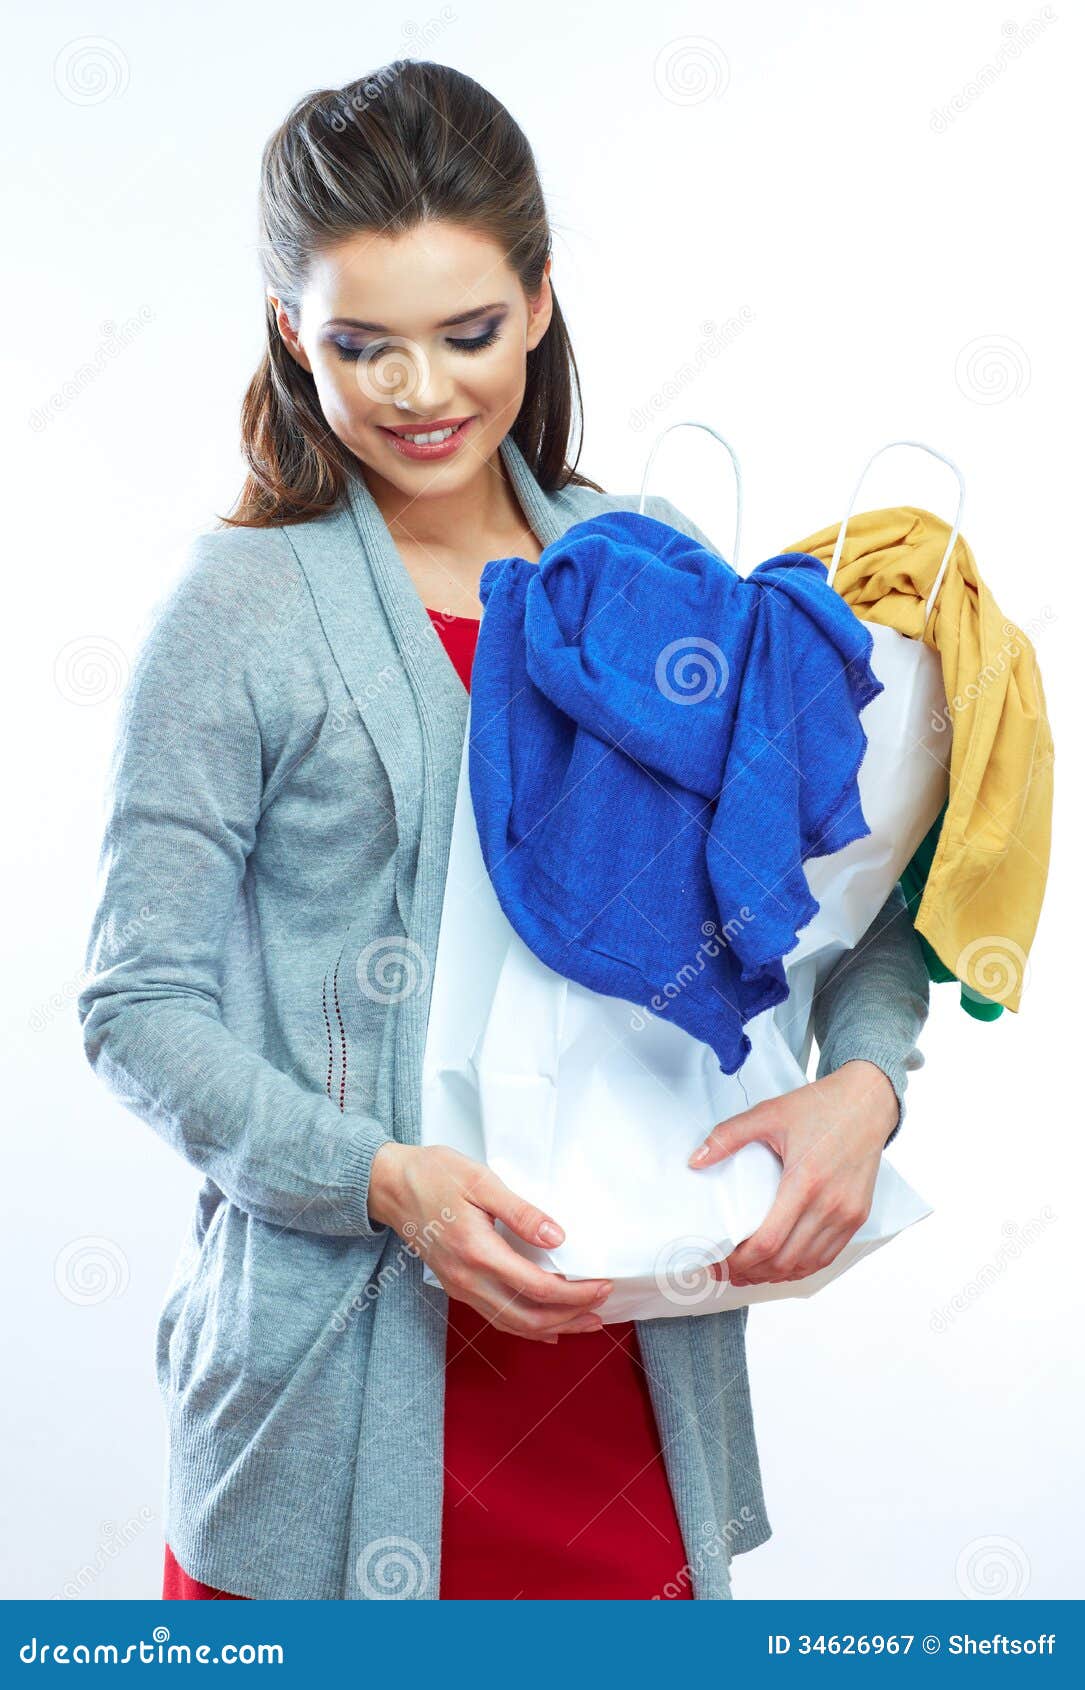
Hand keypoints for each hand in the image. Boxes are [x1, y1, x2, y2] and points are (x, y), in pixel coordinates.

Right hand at [368, 1141, 612, 1341]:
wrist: (389, 1185)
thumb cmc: (433, 1175)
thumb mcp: (480, 1180)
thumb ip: (521, 1212)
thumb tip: (557, 1237)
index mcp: (478, 1252)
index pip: (537, 1287)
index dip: (575, 1293)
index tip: (603, 1285)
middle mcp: (468, 1279)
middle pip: (528, 1316)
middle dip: (570, 1317)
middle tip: (603, 1309)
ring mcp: (460, 1286)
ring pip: (512, 1323)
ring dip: (551, 1328)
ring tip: (584, 1323)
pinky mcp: (456, 1285)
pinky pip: (496, 1317)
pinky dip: (525, 1326)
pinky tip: (545, 1329)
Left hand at [687, 1061, 898, 1286]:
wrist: (867, 1102)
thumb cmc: (821, 1106)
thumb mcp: (769, 1114)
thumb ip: (729, 1136)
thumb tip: (695, 1160)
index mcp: (804, 1181)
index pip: (769, 1241)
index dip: (741, 1260)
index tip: (720, 1262)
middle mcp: (829, 1204)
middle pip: (785, 1260)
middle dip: (752, 1273)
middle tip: (729, 1272)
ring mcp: (847, 1213)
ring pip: (807, 1264)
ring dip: (776, 1275)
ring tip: (750, 1273)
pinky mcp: (858, 1215)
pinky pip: (829, 1255)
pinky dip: (803, 1267)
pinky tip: (784, 1266)